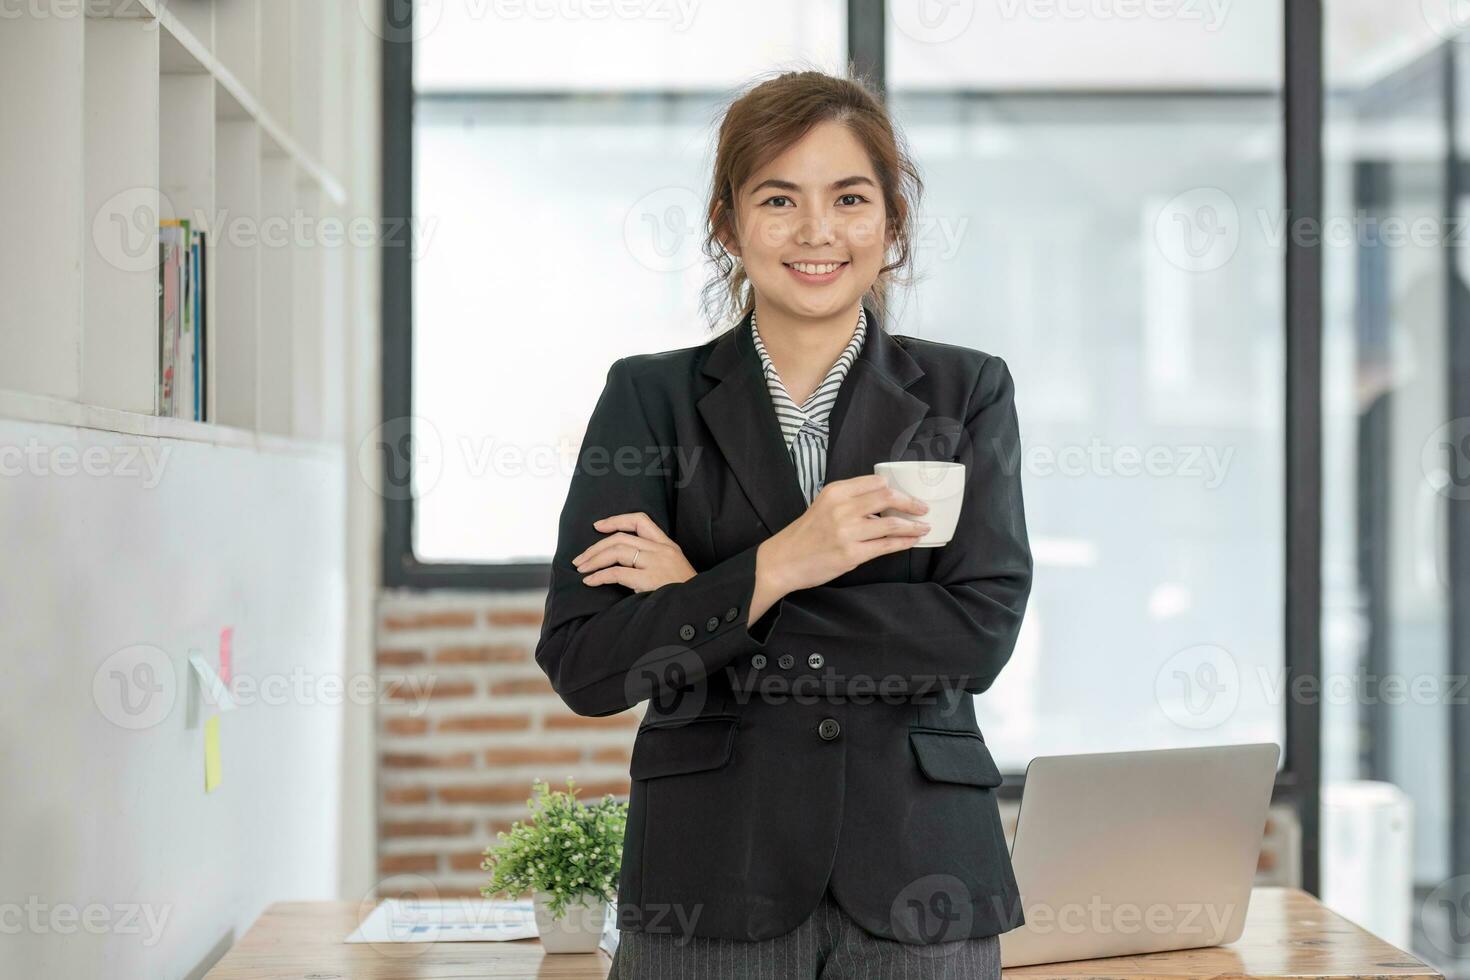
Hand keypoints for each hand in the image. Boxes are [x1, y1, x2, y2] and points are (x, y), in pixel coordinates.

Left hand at [572, 512, 696, 593]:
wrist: (699, 609)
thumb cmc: (683, 594)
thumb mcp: (673, 571)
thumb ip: (653, 562)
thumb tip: (620, 562)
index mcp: (668, 546)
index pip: (640, 521)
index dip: (616, 520)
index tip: (597, 526)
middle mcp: (663, 550)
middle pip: (621, 537)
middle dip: (596, 547)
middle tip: (580, 559)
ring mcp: (657, 564)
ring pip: (617, 551)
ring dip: (594, 559)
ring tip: (581, 569)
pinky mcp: (650, 579)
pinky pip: (616, 573)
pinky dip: (599, 576)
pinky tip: (590, 581)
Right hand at [757, 474, 929, 597]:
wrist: (783, 560)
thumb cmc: (805, 535)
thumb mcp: (823, 505)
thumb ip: (850, 500)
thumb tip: (883, 501)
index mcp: (835, 492)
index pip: (876, 482)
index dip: (895, 488)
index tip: (905, 494)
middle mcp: (841, 508)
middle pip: (887, 498)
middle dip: (911, 503)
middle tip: (923, 508)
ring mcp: (847, 532)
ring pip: (891, 524)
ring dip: (913, 525)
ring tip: (924, 526)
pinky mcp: (851, 555)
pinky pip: (885, 546)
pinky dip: (903, 542)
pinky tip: (912, 541)